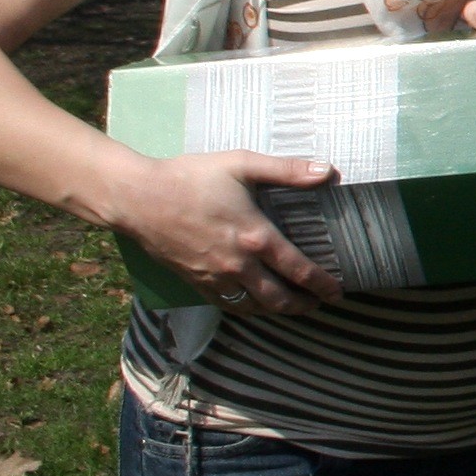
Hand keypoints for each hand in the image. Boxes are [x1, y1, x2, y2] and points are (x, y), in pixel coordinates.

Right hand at [109, 150, 345, 312]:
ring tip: (295, 307)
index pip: (299, 269)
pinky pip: (227, 305)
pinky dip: (247, 309)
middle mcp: (238, 264)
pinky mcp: (195, 282)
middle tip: (321, 303)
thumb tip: (328, 171)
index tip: (337, 291)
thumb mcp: (242, 164)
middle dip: (304, 304)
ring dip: (278, 311)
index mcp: (255, 237)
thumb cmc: (191, 177)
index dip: (322, 284)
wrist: (138, 198)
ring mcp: (214, 277)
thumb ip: (287, 170)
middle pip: (279, 298)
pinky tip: (255, 305)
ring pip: (254, 306)